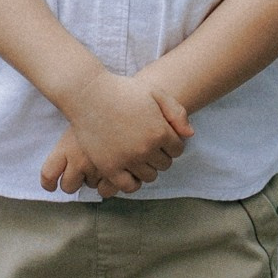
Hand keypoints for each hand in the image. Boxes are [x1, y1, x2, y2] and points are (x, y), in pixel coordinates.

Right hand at [40, 73, 193, 197]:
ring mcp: (127, 160)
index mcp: (160, 131)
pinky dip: (133, 182)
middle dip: (160, 155)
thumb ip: (176, 112)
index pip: (178, 149)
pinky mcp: (109, 167)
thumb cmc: (122, 91)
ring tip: (137, 155)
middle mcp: (146, 149)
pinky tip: (128, 170)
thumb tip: (189, 135)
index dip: (171, 142)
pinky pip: (129, 186)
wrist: (88, 95)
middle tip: (146, 144)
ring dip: (147, 167)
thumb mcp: (155, 93)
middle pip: (165, 164)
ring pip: (150, 176)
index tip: (159, 135)